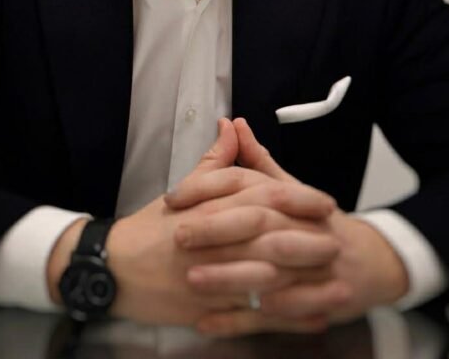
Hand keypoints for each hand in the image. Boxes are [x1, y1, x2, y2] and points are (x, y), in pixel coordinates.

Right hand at [53, 118, 337, 325]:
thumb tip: (234, 128)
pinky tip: (311, 320)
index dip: (297, 200)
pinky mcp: (208, 308)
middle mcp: (213, 240)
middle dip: (307, 242)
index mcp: (210, 208)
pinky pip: (252, 316)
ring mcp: (211, 277)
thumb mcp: (183, 190)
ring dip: (303, 284)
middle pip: (269, 239)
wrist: (110, 268)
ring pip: (264, 280)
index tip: (325, 203)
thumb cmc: (149, 229)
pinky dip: (284, 318)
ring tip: (335, 287)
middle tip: (338, 242)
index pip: (261, 197)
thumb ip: (215, 162)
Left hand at [172, 118, 410, 335]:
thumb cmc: (321, 224)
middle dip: (218, 232)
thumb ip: (259, 161)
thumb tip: (232, 123)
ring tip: (190, 280)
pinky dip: (239, 322)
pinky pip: (273, 319)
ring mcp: (310, 272)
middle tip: (178, 236)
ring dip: (228, 279)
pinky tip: (207, 323)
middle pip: (259, 227)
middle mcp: (303, 232)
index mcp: (293, 201)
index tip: (174, 196)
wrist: (371, 264)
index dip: (211, 189)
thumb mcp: (292, 189)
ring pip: (266, 275)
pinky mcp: (312, 307)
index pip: (251, 186)